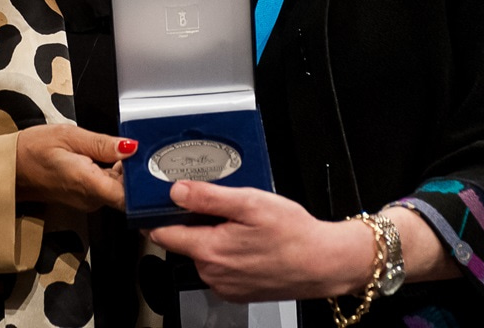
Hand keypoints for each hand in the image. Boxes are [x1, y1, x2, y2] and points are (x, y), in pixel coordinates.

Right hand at [15, 125, 137, 211]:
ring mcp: (89, 201)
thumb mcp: (69, 136)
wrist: (10, 169)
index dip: (144, 183)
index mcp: (89, 184)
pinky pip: (108, 188)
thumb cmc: (33, 149)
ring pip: (119, 190)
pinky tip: (111, 157)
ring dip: (125, 172)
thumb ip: (102, 143)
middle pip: (128, 192)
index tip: (152, 163)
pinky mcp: (85, 198)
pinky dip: (114, 174)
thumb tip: (132, 146)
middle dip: (137, 172)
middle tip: (142, 148)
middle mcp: (92, 199)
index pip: (129, 197)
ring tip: (126, 149)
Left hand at [147, 181, 376, 301]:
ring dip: (213, 236)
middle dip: (196, 221)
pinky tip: (249, 241)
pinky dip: (227, 252)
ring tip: (242, 223)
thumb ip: (208, 197)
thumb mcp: (250, 202)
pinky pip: (219, 266)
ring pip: (202, 253)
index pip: (162, 233)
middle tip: (222, 204)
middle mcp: (211, 273)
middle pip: (184, 241)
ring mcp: (223, 285)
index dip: (159, 213)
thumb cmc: (293, 233)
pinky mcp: (236, 291)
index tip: (160, 200)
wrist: (324, 264)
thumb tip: (175, 191)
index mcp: (209, 250)